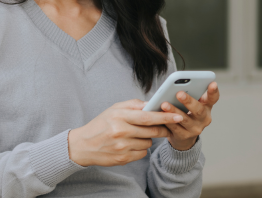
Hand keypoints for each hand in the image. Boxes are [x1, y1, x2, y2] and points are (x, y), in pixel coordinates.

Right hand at [68, 99, 183, 166]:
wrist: (83, 145)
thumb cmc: (101, 124)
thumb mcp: (114, 109)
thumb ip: (133, 104)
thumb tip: (152, 103)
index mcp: (119, 116)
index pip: (147, 116)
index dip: (164, 116)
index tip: (177, 115)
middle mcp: (121, 131)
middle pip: (151, 131)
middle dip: (163, 128)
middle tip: (167, 126)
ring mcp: (122, 147)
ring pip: (148, 143)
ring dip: (148, 139)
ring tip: (137, 134)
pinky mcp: (123, 159)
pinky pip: (142, 153)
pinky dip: (141, 148)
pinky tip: (131, 144)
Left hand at [161, 82, 218, 150]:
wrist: (184, 136)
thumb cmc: (187, 113)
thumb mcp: (193, 104)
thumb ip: (190, 94)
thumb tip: (176, 85)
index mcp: (207, 107)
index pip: (213, 98)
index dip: (213, 91)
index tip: (213, 83)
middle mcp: (204, 118)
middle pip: (198, 110)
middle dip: (189, 101)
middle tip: (179, 93)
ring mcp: (195, 129)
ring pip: (184, 119)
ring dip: (174, 111)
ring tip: (164, 104)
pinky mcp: (184, 136)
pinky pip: (175, 128)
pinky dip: (167, 121)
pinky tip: (160, 115)